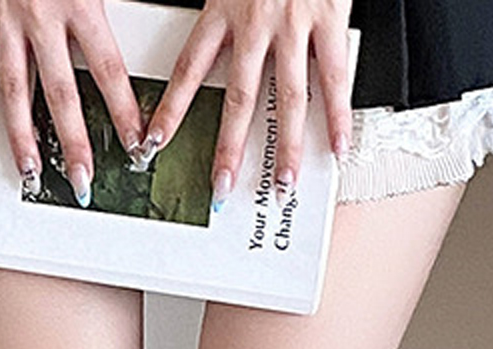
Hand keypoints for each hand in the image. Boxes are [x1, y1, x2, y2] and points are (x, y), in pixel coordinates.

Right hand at [0, 0, 148, 205]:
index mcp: (80, 0)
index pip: (109, 70)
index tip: (135, 143)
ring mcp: (5, 20)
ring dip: (25, 137)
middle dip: (75, 142)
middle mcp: (42, 16)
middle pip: (63, 94)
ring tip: (33, 170)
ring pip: (17, 91)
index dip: (124, 111)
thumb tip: (164, 1)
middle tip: (85, 179)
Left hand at [143, 0, 352, 207]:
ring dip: (284, 147)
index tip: (154, 142)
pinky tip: (336, 145)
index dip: (171, 111)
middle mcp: (257, 22)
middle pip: (239, 99)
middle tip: (221, 187)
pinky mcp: (331, 19)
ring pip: (288, 98)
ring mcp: (296, 24)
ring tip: (280, 183)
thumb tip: (191, 42)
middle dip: (229, 149)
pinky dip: (338, 115)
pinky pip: (334, 76)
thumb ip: (210, 4)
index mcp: (222, 7)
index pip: (189, 69)